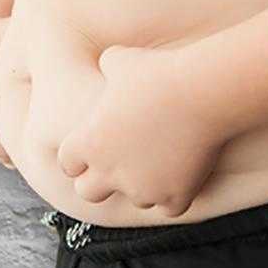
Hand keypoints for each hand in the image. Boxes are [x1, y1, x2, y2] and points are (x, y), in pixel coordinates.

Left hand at [56, 43, 228, 217]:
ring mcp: (143, 188)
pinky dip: (175, 195)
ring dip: (142, 185)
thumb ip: (107, 68)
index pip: (67, 163)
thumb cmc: (157, 72)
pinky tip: (183, 176)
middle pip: (88, 192)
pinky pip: (170, 208)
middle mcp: (110, 172)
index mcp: (88, 142)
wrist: (200, 93)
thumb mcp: (119, 59)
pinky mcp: (176, 196)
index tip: (95, 144)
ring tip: (159, 161)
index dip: (79, 154)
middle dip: (99, 180)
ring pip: (135, 199)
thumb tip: (109, 66)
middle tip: (118, 163)